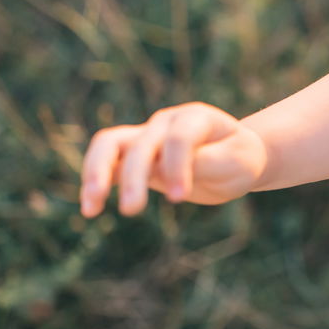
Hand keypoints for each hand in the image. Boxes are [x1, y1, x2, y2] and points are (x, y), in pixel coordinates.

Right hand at [79, 102, 267, 216]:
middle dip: (134, 176)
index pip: (179, 137)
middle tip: (132, 211)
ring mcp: (147, 136)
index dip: (176, 166)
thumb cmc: (238, 158)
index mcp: (198, 118)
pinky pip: (106, 162)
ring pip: (109, 144)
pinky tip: (90, 208)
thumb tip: (169, 170)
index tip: (180, 197)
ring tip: (90, 206)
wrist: (234, 157)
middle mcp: (167, 122)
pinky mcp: (134, 155)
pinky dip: (94, 182)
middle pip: (141, 143)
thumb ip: (207, 162)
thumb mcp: (237, 162)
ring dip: (96, 172)